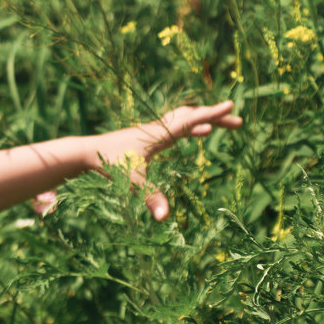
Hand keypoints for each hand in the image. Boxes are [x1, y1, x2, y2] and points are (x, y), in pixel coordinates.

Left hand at [88, 100, 242, 220]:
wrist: (85, 153)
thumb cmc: (107, 165)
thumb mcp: (132, 182)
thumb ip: (150, 197)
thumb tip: (165, 217)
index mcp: (158, 135)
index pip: (190, 120)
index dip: (212, 114)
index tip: (231, 106)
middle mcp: (156, 128)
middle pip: (191, 116)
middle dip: (214, 117)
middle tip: (237, 122)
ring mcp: (151, 131)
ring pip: (183, 120)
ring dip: (203, 120)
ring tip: (221, 124)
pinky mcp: (146, 137)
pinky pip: (175, 128)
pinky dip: (190, 127)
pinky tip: (197, 132)